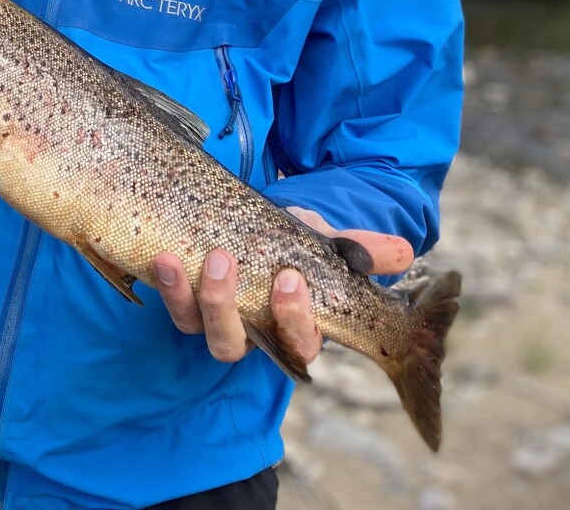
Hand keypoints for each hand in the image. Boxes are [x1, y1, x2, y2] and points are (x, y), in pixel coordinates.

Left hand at [153, 210, 413, 364]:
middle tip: (226, 262)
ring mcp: (217, 321)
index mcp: (296, 329)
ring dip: (195, 296)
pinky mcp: (185, 303)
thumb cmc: (300, 246)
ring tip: (194, 257)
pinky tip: (164, 258)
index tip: (290, 279)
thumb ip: (361, 250)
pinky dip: (167, 284)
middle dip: (228, 306)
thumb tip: (405, 251)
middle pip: (237, 344)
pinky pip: (174, 305)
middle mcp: (254, 333)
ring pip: (202, 329)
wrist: (259, 226)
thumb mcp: (328, 244)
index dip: (293, 317)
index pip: (298, 341)